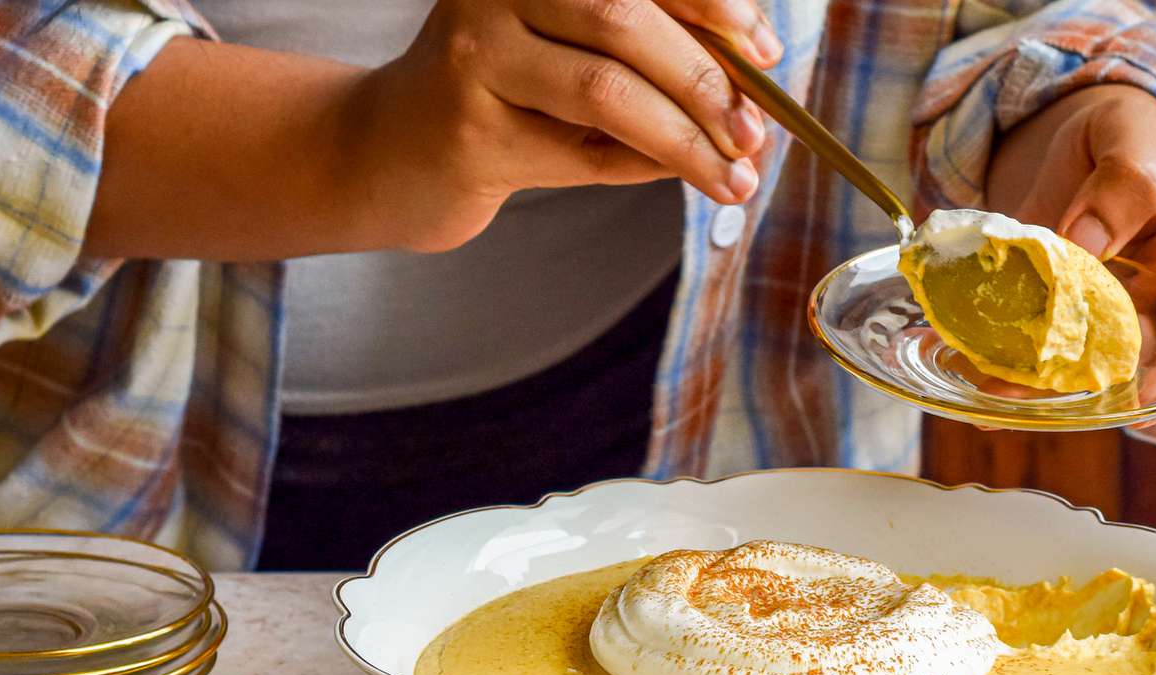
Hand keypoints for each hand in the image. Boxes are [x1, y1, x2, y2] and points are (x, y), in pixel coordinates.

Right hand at [359, 0, 781, 250]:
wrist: (391, 156)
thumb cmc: (505, 103)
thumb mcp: (578, 62)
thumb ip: (651, 62)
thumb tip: (748, 94)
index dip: (711, 3)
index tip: (765, 49)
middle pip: (624, 19)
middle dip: (706, 79)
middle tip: (754, 132)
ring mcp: (474, 52)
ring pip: (606, 89)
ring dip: (685, 137)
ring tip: (735, 175)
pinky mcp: (468, 126)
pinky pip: (578, 150)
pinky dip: (640, 165)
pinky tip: (678, 176)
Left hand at [984, 85, 1155, 404]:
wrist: (1083, 132)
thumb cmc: (1128, 130)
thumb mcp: (1135, 132)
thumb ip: (1126, 179)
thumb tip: (1086, 244)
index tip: (1140, 398)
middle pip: (1143, 366)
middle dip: (1094, 394)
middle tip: (1040, 405)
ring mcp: (1108, 311)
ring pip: (1086, 367)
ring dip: (1040, 387)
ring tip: (989, 393)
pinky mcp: (1060, 313)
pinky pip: (1042, 346)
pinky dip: (1007, 359)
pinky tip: (967, 365)